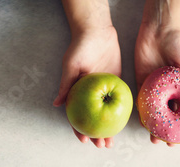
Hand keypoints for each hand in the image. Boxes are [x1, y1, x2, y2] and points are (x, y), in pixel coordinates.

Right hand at [53, 26, 120, 147]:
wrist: (97, 31)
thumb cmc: (80, 47)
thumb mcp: (71, 66)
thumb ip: (66, 85)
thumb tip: (56, 104)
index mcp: (77, 92)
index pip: (77, 115)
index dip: (79, 129)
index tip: (85, 140)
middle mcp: (90, 93)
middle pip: (93, 118)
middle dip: (97, 134)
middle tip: (103, 145)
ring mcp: (103, 89)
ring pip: (106, 113)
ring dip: (108, 128)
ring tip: (112, 141)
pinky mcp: (115, 82)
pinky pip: (118, 100)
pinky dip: (119, 113)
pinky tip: (123, 124)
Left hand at [134, 25, 179, 146]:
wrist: (159, 30)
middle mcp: (169, 90)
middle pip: (168, 114)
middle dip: (166, 129)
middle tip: (165, 140)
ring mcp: (155, 88)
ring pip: (154, 111)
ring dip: (153, 125)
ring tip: (154, 137)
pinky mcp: (141, 82)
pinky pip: (141, 100)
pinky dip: (142, 112)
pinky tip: (143, 122)